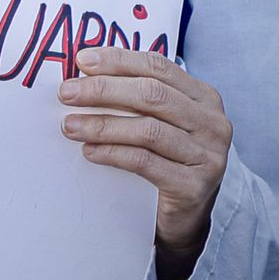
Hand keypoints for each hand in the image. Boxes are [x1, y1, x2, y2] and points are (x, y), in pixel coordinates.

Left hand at [58, 46, 231, 279]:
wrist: (185, 219)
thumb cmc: (165, 160)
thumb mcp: (158, 121)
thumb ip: (134, 96)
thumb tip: (82, 74)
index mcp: (203, 97)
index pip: (158, 67)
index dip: (119, 60)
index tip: (81, 61)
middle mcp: (212, 123)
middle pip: (152, 95)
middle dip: (103, 90)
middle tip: (66, 93)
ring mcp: (207, 155)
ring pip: (148, 130)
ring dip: (102, 124)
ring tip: (69, 126)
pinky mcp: (194, 186)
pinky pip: (145, 162)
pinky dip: (112, 153)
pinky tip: (89, 151)